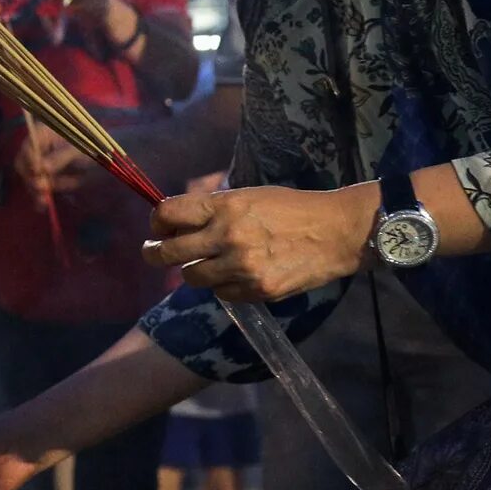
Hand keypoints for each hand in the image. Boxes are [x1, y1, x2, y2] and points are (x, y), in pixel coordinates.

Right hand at [13, 121, 92, 195]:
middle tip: (40, 187)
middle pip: (24, 164)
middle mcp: (37, 150)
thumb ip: (60, 158)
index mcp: (43, 134)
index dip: (30, 157)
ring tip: (43, 201)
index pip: (29, 145)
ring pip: (30, 180)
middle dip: (30, 177)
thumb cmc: (90, 146)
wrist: (100, 160)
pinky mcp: (45, 181)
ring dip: (35, 191)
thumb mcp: (77, 150)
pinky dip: (40, 199)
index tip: (37, 170)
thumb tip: (42, 167)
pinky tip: (43, 207)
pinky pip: (38, 191)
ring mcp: (39, 167)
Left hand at [142, 182, 379, 304]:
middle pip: (168, 252)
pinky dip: (223, 286)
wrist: (337, 232)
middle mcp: (228, 236)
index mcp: (225, 205)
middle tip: (153, 252)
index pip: (168, 213)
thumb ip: (213, 209)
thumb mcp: (250, 195)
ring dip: (193, 270)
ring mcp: (242, 267)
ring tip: (206, 263)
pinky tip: (238, 274)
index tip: (158, 228)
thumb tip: (176, 224)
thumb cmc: (292, 208)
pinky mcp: (257, 291)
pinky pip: (222, 293)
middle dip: (154, 253)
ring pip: (192, 277)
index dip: (157, 222)